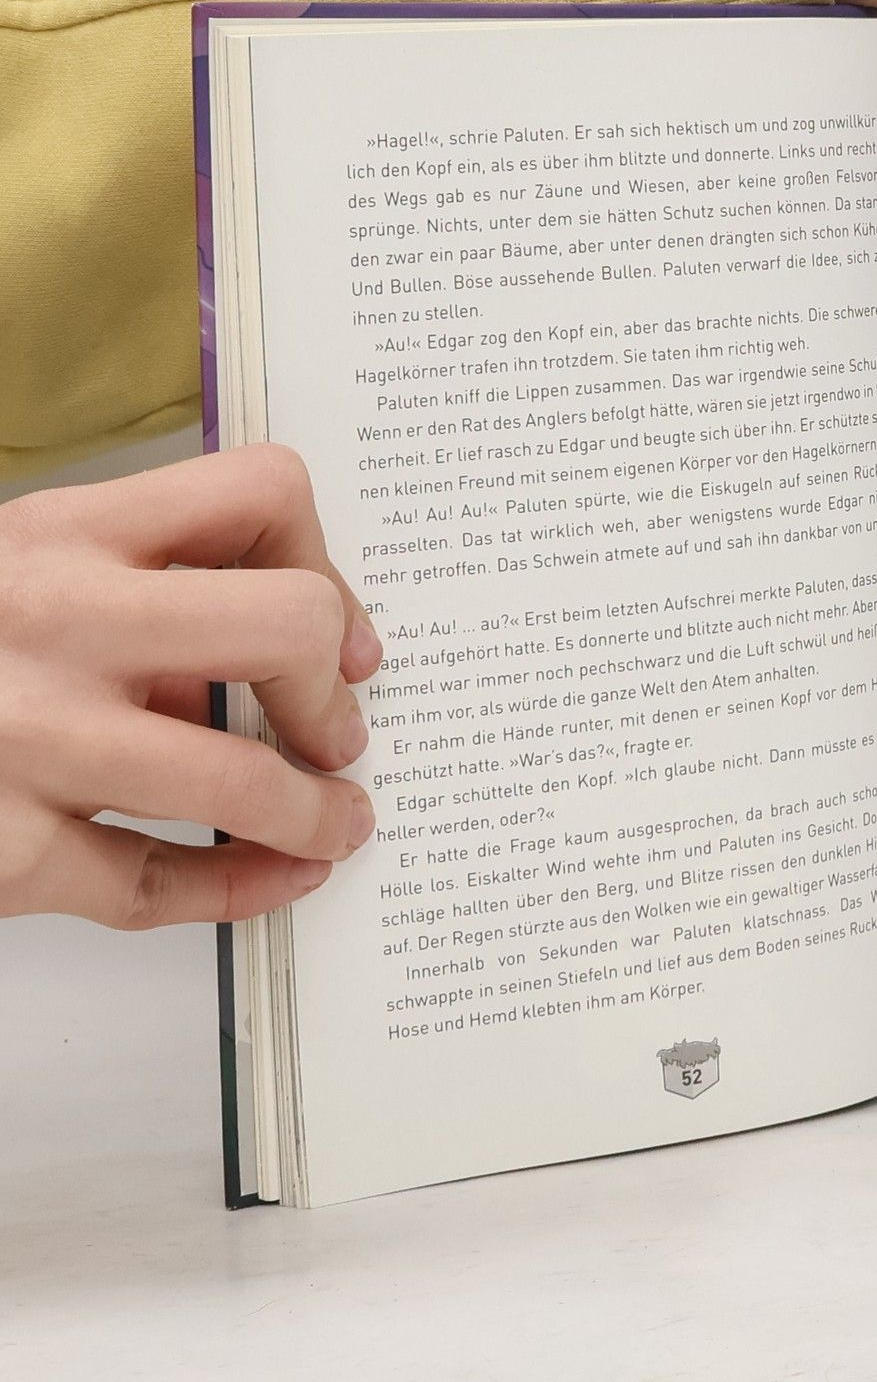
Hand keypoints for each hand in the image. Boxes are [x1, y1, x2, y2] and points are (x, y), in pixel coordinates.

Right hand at [0, 445, 380, 929]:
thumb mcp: (25, 570)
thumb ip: (142, 589)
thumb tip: (289, 655)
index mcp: (65, 535)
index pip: (258, 491)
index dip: (326, 561)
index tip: (337, 631)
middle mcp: (55, 625)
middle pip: (283, 626)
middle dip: (331, 691)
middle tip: (337, 732)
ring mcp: (28, 742)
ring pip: (241, 781)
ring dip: (316, 812)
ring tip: (337, 822)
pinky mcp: (3, 854)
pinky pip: (158, 886)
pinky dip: (240, 890)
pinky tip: (277, 878)